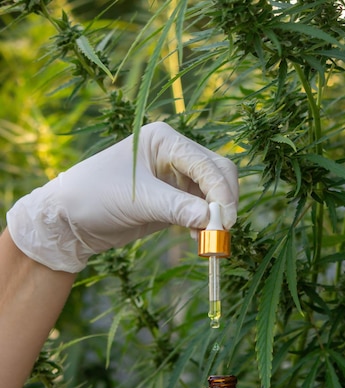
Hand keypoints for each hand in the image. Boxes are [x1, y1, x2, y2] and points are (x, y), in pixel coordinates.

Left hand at [6, 122, 237, 272]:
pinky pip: (200, 209)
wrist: (69, 219)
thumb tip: (213, 220)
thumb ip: (177, 208)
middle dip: (224, 201)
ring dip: (216, 215)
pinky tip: (198, 238)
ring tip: (210, 240)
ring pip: (213, 193)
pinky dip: (204, 223)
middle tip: (222, 232)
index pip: (207, 163)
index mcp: (165, 140)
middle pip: (218, 173)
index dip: (220, 193)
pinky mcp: (172, 199)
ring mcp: (175, 177)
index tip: (224, 222)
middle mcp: (174, 154)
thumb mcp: (137, 201)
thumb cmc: (94, 196)